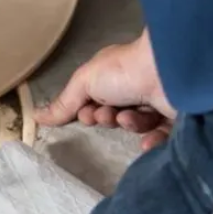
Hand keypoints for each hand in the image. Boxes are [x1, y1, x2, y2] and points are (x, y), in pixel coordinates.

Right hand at [35, 29, 175, 150]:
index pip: (96, 100)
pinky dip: (151, 141)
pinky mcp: (177, 118)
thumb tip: (35, 117)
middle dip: (108, 118)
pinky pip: (161, 136)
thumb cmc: (122, 72)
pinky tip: (146, 141)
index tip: (87, 114)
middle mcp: (135, 87)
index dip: (89, 111)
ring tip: (129, 118)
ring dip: (129, 125)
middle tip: (109, 116)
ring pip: (137, 125)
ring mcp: (157, 102)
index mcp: (113, 76)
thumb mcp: (84, 83)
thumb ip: (63, 103)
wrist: (168, 73)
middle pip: (115, 114)